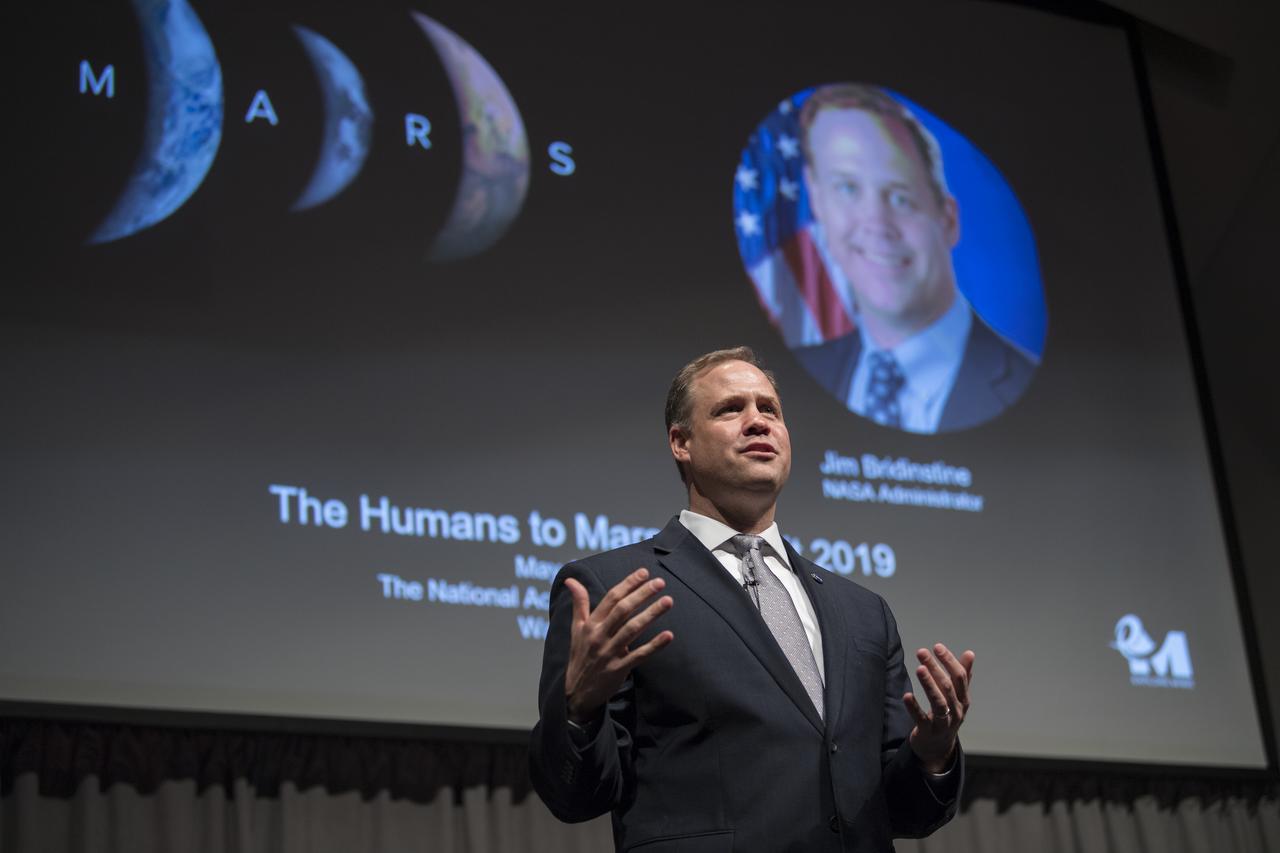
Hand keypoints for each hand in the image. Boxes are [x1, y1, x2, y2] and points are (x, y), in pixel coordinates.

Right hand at [564, 568, 673, 721]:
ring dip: (651, 614)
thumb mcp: (576, 629)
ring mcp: (609, 652)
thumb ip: (578, 603)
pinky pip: (639, 655)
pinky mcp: (618, 669)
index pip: (611, 599)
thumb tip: (570, 580)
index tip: (644, 573)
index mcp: (591, 624)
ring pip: (632, 629)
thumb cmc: (579, 656)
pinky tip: (669, 635)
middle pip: (623, 610)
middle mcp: (599, 636)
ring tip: (668, 601)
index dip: (628, 584)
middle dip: (642, 594)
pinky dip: (654, 645)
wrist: (576, 692)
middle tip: (660, 582)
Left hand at [903, 643, 974, 773]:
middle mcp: (957, 711)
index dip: (949, 661)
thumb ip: (962, 676)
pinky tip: (907, 696)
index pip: (959, 677)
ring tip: (919, 669)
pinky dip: (914, 708)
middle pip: (947, 687)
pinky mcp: (928, 732)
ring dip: (929, 685)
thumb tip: (970, 653)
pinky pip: (922, 719)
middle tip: (922, 652)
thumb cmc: (948, 716)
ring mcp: (944, 723)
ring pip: (938, 702)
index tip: (937, 647)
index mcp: (963, 700)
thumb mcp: (957, 697)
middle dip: (935, 668)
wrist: (938, 747)